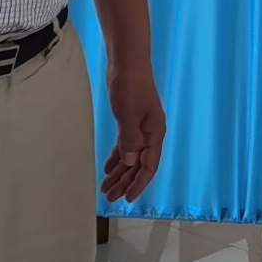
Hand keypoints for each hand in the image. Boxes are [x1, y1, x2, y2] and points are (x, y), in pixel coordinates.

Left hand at [102, 56, 166, 202]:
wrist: (127, 63)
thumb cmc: (130, 87)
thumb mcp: (129, 115)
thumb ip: (130, 140)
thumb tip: (129, 163)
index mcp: (154, 133)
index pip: (148, 166)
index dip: (139, 183)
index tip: (128, 198)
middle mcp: (150, 134)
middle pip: (138, 165)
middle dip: (125, 183)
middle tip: (110, 198)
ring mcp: (140, 129)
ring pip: (130, 158)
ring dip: (119, 174)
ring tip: (106, 188)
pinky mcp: (130, 122)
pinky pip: (125, 147)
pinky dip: (117, 158)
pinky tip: (108, 168)